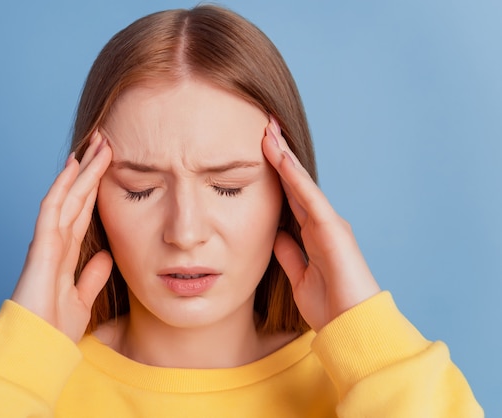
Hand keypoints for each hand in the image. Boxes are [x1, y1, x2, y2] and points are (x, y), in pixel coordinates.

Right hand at [11, 130, 112, 342]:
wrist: (37, 352)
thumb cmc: (53, 330)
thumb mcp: (81, 299)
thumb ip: (92, 276)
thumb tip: (106, 256)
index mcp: (66, 254)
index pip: (84, 212)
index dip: (96, 188)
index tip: (109, 165)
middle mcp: (56, 243)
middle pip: (77, 198)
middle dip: (91, 169)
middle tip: (105, 141)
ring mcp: (47, 244)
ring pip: (66, 197)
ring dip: (81, 170)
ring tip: (96, 144)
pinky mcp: (40, 249)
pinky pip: (51, 211)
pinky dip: (62, 187)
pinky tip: (72, 167)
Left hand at [262, 117, 380, 330]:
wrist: (352, 327)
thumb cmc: (329, 306)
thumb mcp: (299, 277)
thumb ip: (289, 254)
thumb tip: (277, 235)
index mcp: (313, 235)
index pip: (290, 196)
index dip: (276, 174)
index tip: (260, 152)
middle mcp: (322, 224)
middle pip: (295, 182)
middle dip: (280, 155)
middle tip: (265, 128)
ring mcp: (329, 224)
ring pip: (302, 183)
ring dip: (285, 156)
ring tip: (268, 131)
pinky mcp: (333, 230)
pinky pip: (310, 197)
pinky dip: (295, 177)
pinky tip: (281, 157)